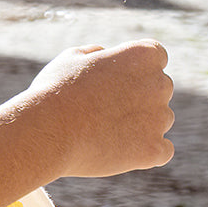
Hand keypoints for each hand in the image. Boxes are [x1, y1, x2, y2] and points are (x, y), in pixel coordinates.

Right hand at [25, 40, 174, 177]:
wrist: (46, 132)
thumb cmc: (54, 92)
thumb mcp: (70, 60)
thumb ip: (96, 54)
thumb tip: (104, 55)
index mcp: (142, 55)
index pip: (155, 55)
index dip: (133, 68)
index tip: (113, 80)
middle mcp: (159, 84)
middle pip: (158, 89)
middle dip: (137, 97)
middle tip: (101, 108)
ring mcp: (160, 119)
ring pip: (158, 120)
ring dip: (139, 124)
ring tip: (100, 132)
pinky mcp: (154, 150)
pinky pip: (161, 150)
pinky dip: (144, 152)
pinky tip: (118, 150)